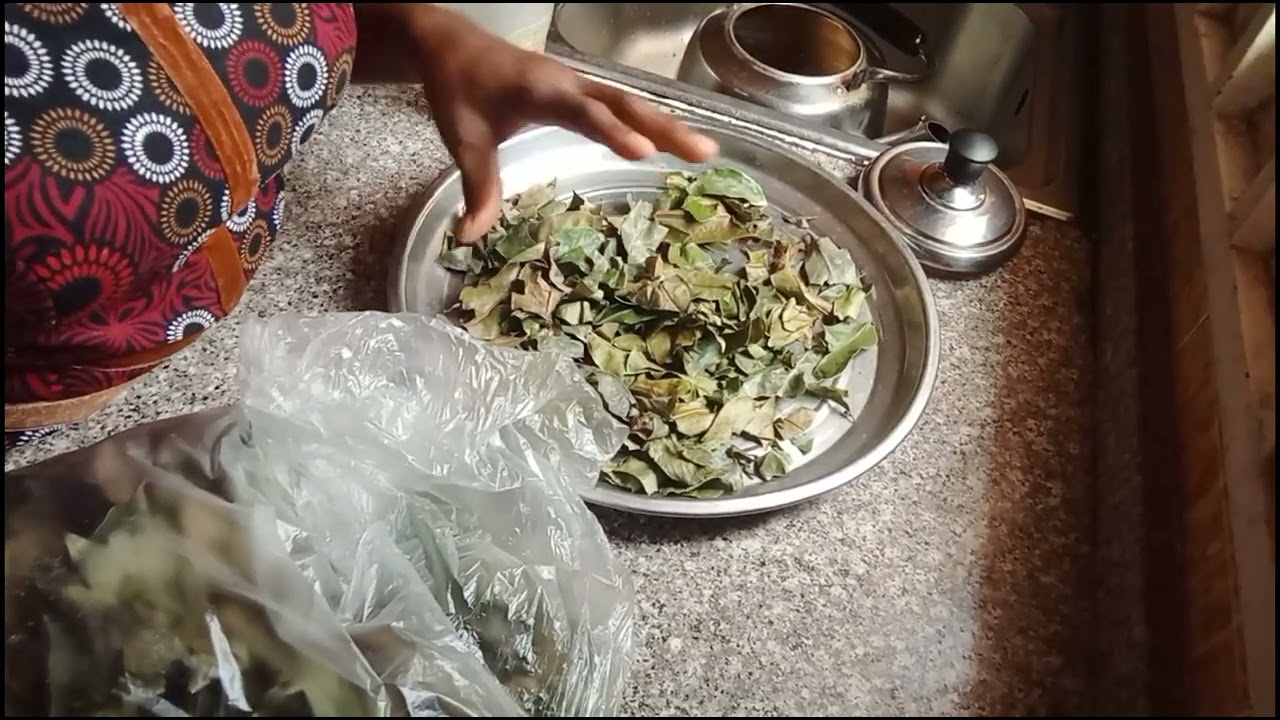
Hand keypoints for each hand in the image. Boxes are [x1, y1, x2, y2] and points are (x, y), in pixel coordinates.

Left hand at [400, 6, 719, 240]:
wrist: (452, 46)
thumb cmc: (459, 91)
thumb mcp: (464, 141)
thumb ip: (477, 188)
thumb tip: (469, 237)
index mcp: (540, 91)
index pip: (584, 113)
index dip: (614, 132)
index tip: (645, 151)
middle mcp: (568, 83)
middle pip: (623, 105)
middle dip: (664, 128)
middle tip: (703, 153)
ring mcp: (578, 84)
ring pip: (629, 103)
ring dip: (666, 124)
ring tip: (705, 151)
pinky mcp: (581, 90)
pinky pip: (621, 105)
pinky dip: (650, 120)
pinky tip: (675, 139)